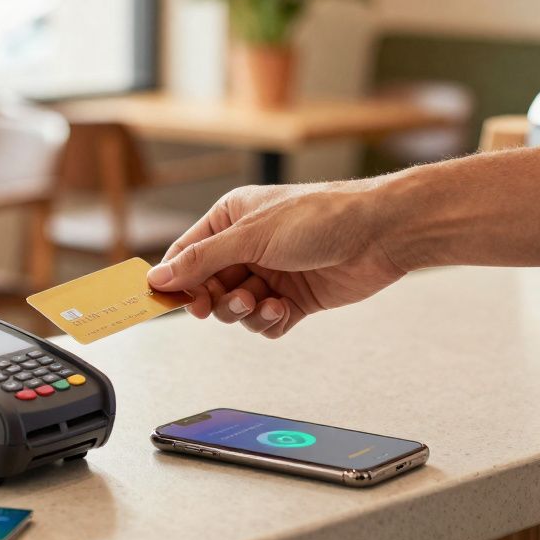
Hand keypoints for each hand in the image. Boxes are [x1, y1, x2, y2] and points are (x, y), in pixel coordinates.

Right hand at [146, 182, 405, 337]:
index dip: (176, 279)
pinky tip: (282, 309)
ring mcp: (271, 273)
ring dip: (244, 311)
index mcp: (231, 219)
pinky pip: (264, 323)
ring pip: (235, 309)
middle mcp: (248, 246)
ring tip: (262, 301)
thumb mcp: (251, 235)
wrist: (379, 234)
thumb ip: (202, 259)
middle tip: (224, 302)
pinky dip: (268, 322)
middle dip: (216, 299)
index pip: (187, 254)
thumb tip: (159, 276)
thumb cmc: (321, 217)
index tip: (168, 301)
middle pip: (208, 287)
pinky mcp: (293, 298)